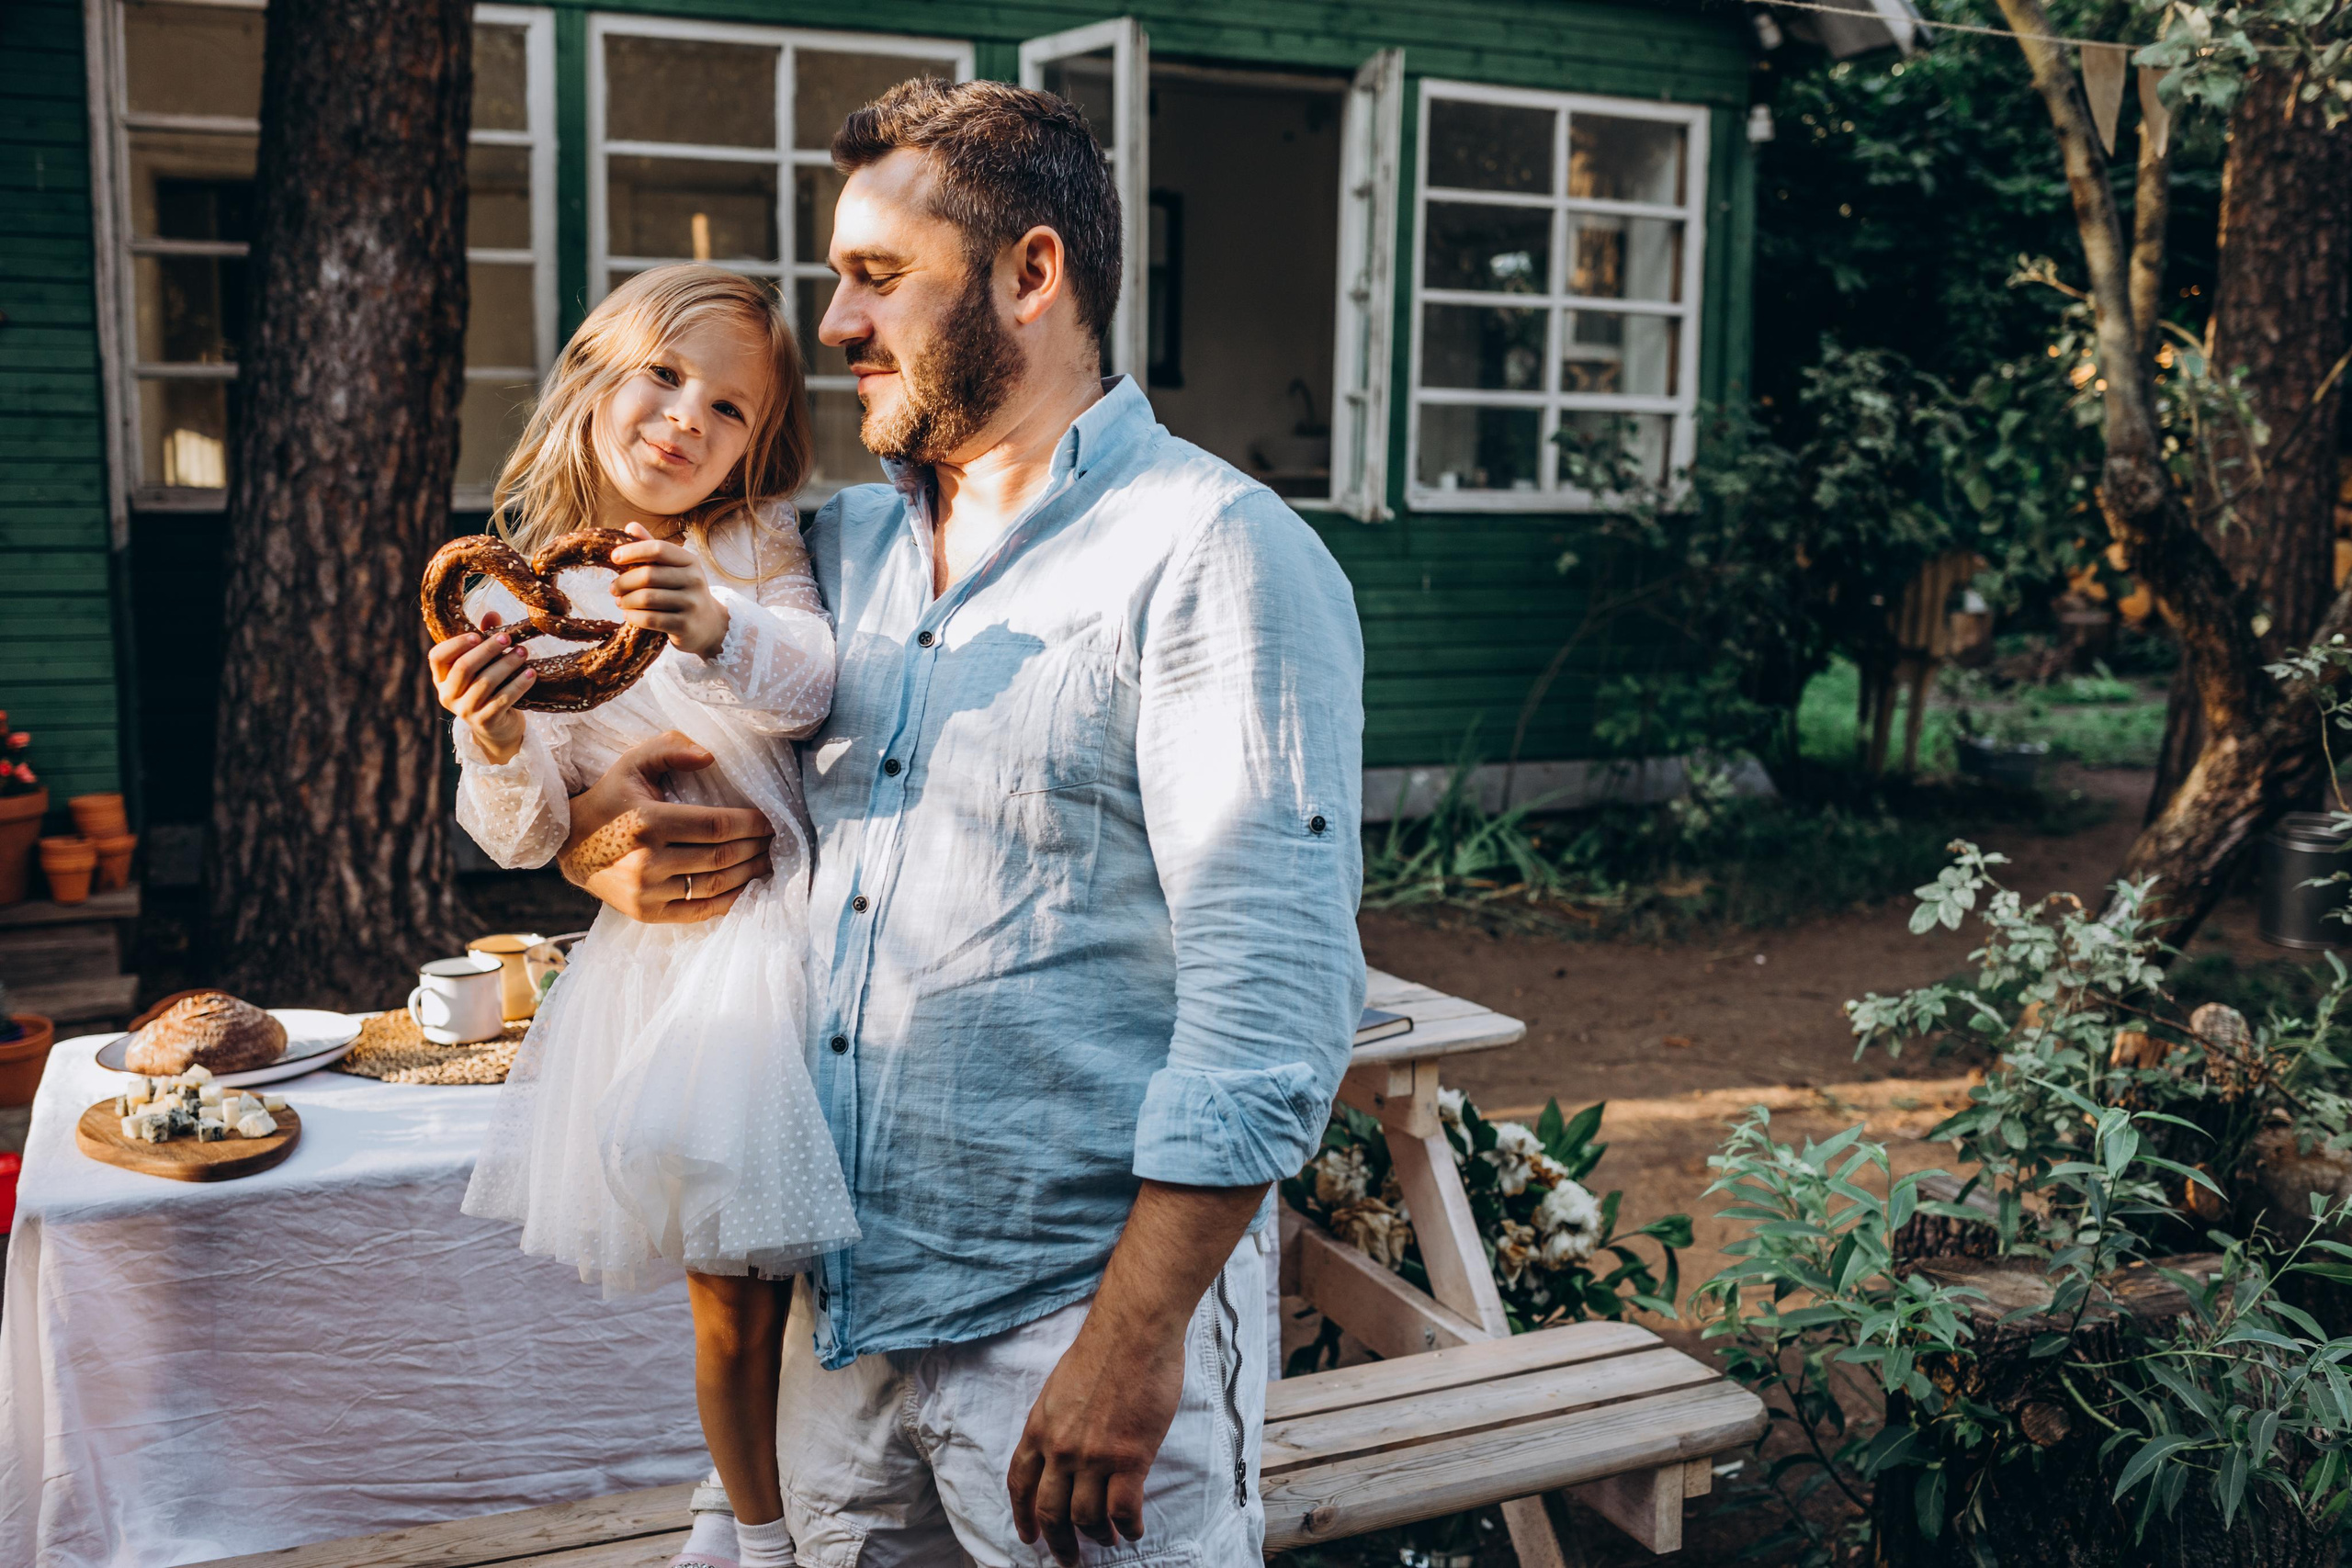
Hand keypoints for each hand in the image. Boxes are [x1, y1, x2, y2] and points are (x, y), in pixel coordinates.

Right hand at [428, 609, 533, 763]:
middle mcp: (448, 695)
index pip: (437, 657)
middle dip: (487, 650)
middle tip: (508, 638)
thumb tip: (492, 614)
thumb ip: (483, 640)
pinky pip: (503, 700)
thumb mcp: (483, 666)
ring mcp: (465, 711)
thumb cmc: (489, 689)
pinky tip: (531, 673)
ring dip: (507, 664)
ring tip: (524, 652)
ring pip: (485, 682)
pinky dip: (518, 685)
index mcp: (442, 678)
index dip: (456, 644)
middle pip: (464, 667)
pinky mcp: (485, 722)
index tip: (477, 635)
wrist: (498, 729)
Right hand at [560, 731, 773, 922]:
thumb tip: (710, 757)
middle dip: (756, 847)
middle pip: (722, 856)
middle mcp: (647, 860)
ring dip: (750, 874)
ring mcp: (647, 891)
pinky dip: (730, 901)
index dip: (752, 824)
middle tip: (776, 840)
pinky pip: (700, 911)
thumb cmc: (611, 798)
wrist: (570, 845)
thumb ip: (671, 748)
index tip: (771, 821)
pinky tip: (747, 887)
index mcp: (648, 821)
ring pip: (715, 885)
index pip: (717, 825)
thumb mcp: (633, 763)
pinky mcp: (646, 913)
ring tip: (768, 861)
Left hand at [612, 522, 728, 659]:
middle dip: (624, 582)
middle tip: (613, 588)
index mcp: (690, 561)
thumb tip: (631, 526)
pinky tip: (629, 614)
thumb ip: (652, 549)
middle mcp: (694, 580)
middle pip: (648, 575)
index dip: (633, 551)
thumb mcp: (673, 568)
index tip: (614, 558)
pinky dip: (633, 616)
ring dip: (626, 600)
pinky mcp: (685, 626)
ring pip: (647, 598)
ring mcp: (691, 604)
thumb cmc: (683, 592)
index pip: (658, 548)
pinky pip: (650, 619)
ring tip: (620, 602)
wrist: (708, 625)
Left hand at [1008, 1308, 1187, 1562]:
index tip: (1028, 1537)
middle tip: (1069, 1560)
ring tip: (1108, 1541)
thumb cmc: (1103, 1349)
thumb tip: (1061, 1449)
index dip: (1022, 1516)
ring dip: (1098, 1537)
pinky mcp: (1130, 1458)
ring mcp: (1094, 1456)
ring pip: (1087, 1517)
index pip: (1019, 1484)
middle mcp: (1060, 1448)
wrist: (1134, 1331)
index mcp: (1039, 1428)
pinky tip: (1133, 1530)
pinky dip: (1128, 1527)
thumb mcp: (1060, 1387)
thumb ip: (1056, 1422)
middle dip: (1058, 1542)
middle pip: (1050, 1511)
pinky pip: (1124, 1510)